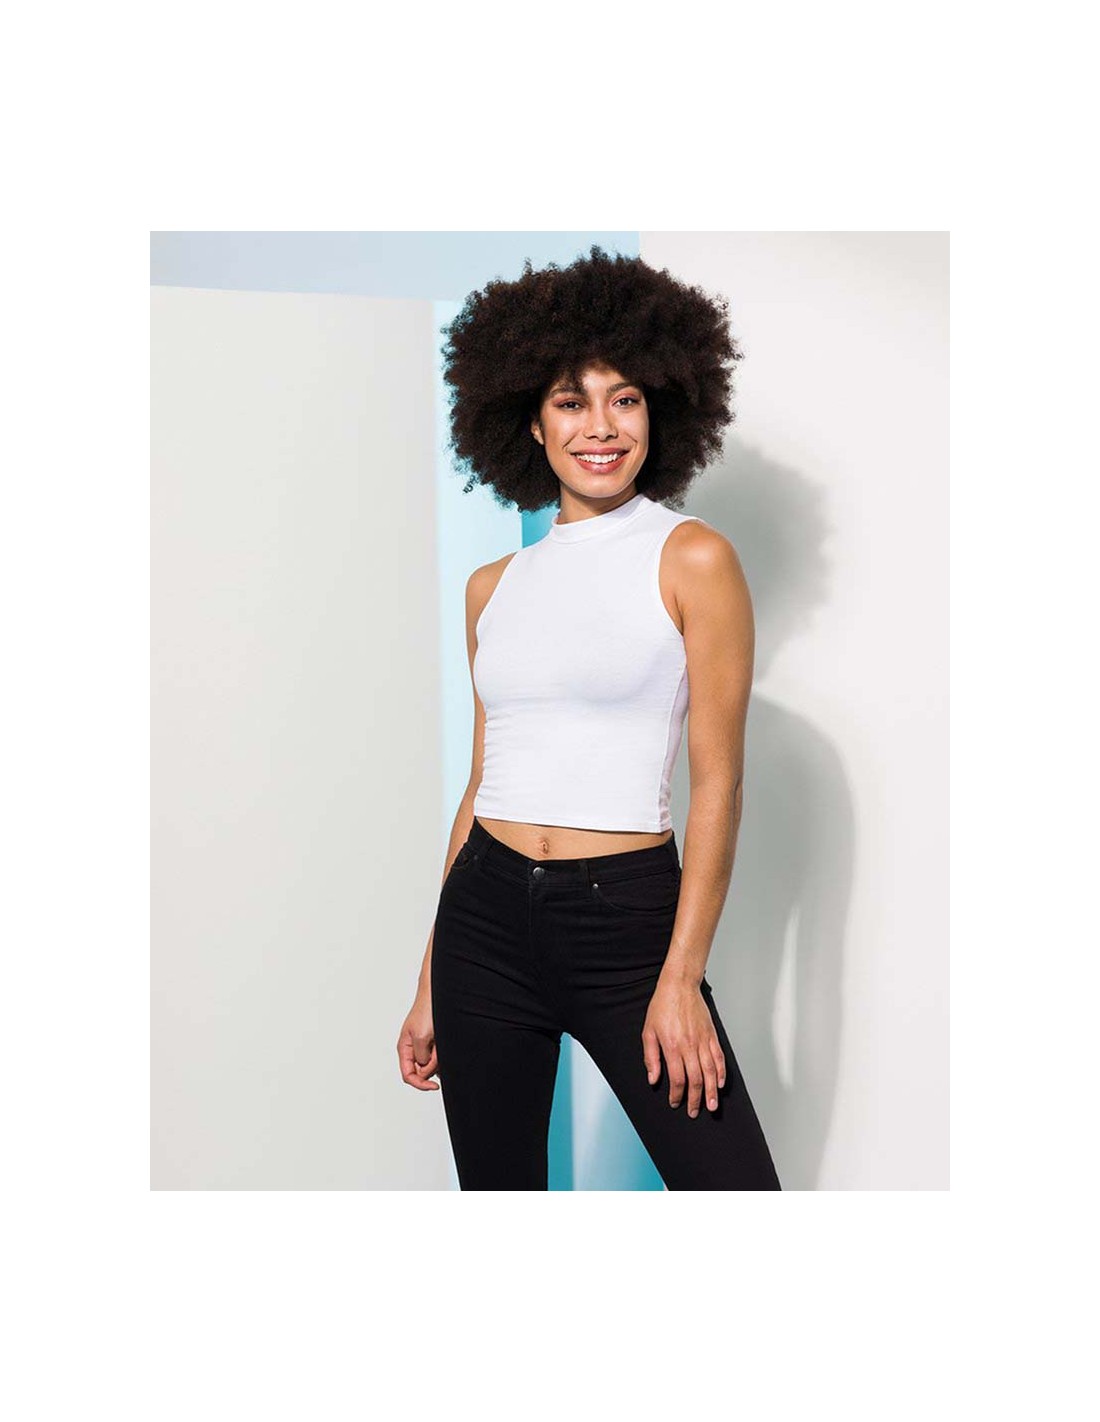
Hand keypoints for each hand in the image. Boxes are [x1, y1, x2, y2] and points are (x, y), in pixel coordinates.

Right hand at [397, 984, 439, 1091]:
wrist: (439, 994)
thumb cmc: (426, 1010)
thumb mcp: (420, 1037)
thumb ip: (421, 1057)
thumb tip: (425, 1071)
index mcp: (404, 1049)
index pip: (408, 1076)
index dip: (421, 1084)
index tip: (434, 1086)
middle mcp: (413, 1050)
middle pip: (423, 1071)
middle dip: (434, 1064)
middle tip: (439, 1050)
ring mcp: (425, 1046)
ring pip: (433, 1064)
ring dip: (440, 1057)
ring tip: (441, 1040)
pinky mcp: (435, 1042)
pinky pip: (440, 1055)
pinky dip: (445, 1052)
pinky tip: (445, 1040)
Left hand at [641, 975, 725, 1116]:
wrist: (679, 986)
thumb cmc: (662, 1006)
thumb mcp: (648, 1031)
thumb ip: (651, 1057)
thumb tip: (653, 1079)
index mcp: (672, 1047)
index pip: (677, 1079)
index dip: (677, 1095)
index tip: (675, 1102)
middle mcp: (690, 1046)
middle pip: (696, 1080)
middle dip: (695, 1099)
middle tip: (694, 1111)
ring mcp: (703, 1041)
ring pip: (710, 1072)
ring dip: (711, 1091)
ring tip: (712, 1106)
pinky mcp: (711, 1035)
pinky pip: (719, 1057)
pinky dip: (721, 1072)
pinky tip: (720, 1083)